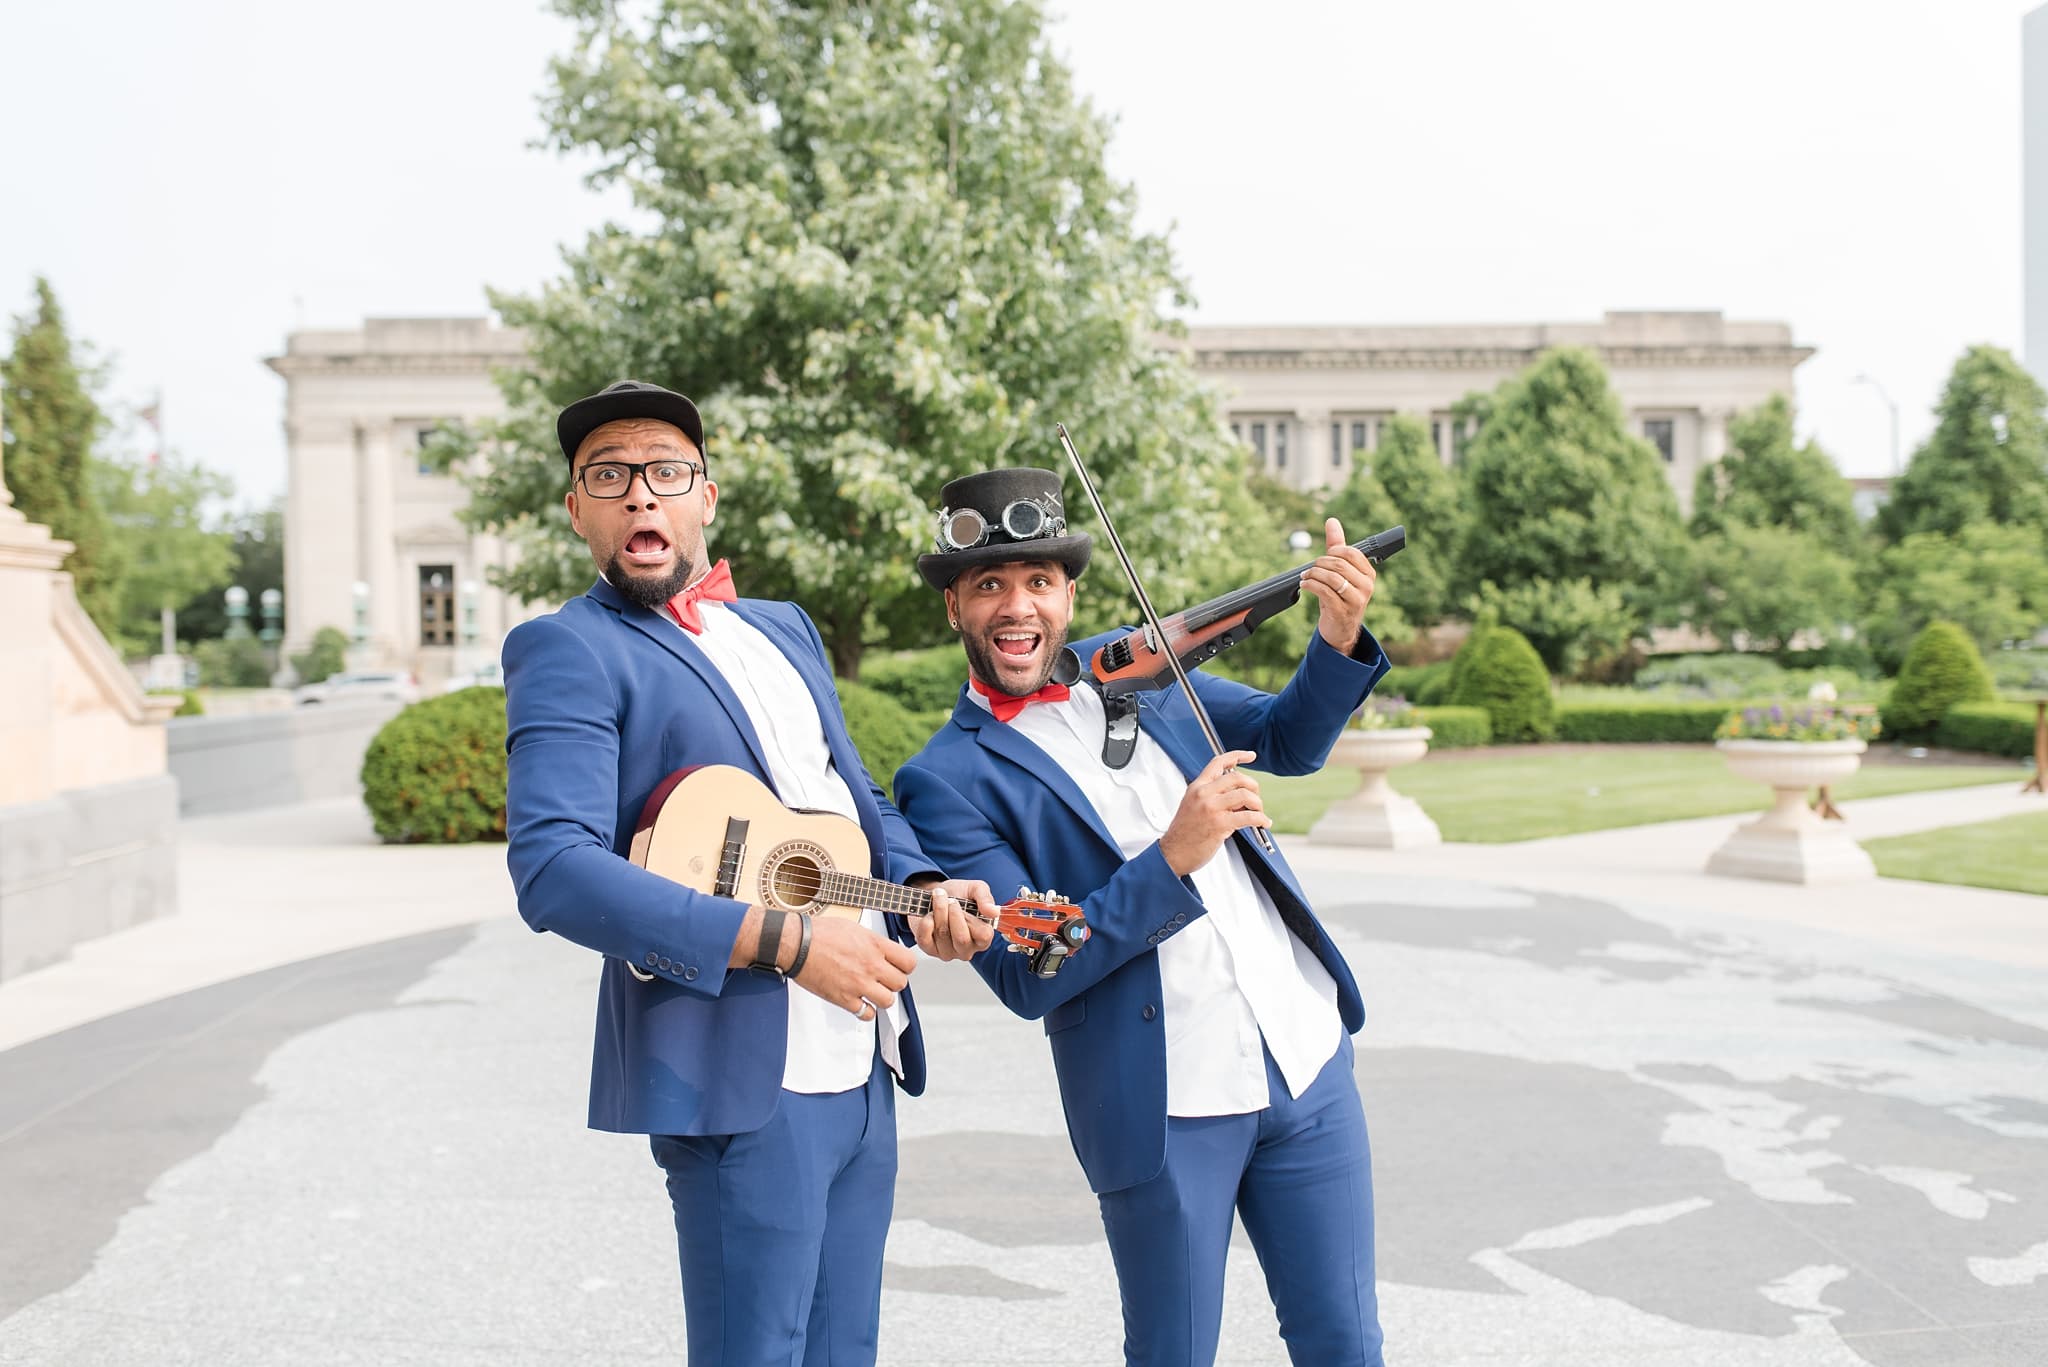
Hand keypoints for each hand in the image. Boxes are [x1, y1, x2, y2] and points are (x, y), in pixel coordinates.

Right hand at [792, 915, 918, 1020]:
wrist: (797, 945)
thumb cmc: (820, 933)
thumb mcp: (854, 928)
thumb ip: (873, 941)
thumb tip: (884, 950)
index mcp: (875, 945)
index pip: (909, 962)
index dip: (905, 966)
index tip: (899, 967)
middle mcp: (870, 965)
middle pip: (901, 983)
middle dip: (893, 982)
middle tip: (884, 979)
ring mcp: (858, 984)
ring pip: (888, 1001)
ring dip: (882, 998)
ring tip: (872, 992)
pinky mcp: (844, 999)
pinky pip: (866, 1014)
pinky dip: (865, 1011)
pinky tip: (859, 1002)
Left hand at [908, 877, 998, 961]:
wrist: (935, 894)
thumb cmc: (957, 895)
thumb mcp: (975, 889)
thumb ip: (986, 898)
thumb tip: (994, 912)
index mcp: (983, 937)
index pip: (984, 935)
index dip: (971, 919)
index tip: (961, 904)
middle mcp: (966, 949)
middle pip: (962, 939)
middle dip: (952, 914)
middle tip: (949, 899)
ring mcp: (948, 952)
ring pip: (943, 935)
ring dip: (938, 912)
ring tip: (938, 900)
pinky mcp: (929, 950)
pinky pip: (925, 939)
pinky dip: (926, 922)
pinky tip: (929, 915)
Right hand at [1159, 749, 1268, 876]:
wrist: (1173, 853)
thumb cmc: (1185, 833)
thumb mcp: (1194, 806)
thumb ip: (1215, 797)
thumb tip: (1241, 796)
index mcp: (1197, 787)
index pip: (1218, 762)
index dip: (1237, 755)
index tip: (1251, 755)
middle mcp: (1203, 794)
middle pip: (1237, 777)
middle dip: (1253, 786)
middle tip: (1255, 799)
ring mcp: (1210, 808)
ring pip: (1245, 795)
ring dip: (1258, 804)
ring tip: (1259, 813)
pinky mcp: (1219, 824)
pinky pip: (1248, 817)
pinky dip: (1261, 819)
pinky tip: (1263, 823)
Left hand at [1300, 517, 1375, 652]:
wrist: (1340, 629)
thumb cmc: (1340, 596)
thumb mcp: (1341, 571)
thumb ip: (1337, 546)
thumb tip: (1332, 521)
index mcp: (1368, 574)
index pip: (1352, 553)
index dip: (1334, 551)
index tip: (1324, 557)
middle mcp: (1366, 586)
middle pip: (1339, 565)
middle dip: (1320, 564)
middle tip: (1310, 568)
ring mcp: (1356, 600)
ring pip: (1332, 578)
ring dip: (1313, 574)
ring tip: (1305, 576)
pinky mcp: (1342, 611)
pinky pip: (1324, 592)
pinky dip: (1311, 585)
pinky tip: (1305, 585)